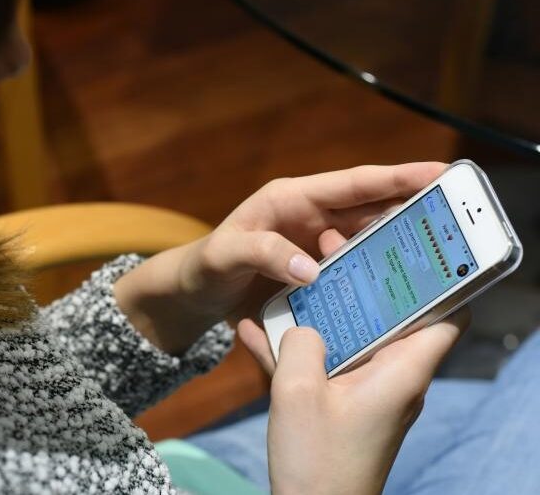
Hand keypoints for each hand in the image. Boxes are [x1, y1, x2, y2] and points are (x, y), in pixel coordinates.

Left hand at [114, 162, 445, 354]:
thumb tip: (311, 269)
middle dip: (414, 206)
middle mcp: (310, 216)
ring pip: (369, 237)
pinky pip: (355, 266)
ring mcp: (315, 244)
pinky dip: (378, 272)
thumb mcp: (223, 256)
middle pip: (371, 207)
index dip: (396, 177)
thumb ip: (260, 253)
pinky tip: (401, 286)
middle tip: (459, 215)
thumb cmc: (203, 268)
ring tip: (442, 253)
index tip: (440, 172)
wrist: (195, 294)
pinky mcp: (316, 270)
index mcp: (291, 199)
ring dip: (401, 242)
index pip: (352, 183)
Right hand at [238, 228, 468, 494]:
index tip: (409, 249)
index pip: (447, 316)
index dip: (438, 280)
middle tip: (334, 248)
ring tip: (296, 277)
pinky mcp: (344, 405)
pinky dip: (303, 347)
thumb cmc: (317, 458)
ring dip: (327, 311)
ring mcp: (369, 392)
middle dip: (363, 281)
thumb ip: (302, 342)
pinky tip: (259, 329)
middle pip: (392, 317)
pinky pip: (327, 365)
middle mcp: (394, 377)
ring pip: (354, 338)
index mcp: (402, 371)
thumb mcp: (299, 391)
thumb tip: (304, 324)